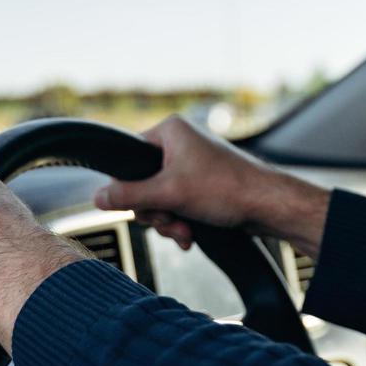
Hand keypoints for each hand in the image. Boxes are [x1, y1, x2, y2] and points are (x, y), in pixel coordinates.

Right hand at [94, 116, 330, 257]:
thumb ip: (128, 196)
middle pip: (142, 184)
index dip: (132, 188)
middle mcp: (180, 143)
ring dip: (168, 221)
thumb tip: (97, 197)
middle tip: (170, 220)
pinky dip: (180, 222)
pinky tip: (190, 235)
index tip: (145, 204)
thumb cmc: (227, 189)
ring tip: (184, 230)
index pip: (128, 159)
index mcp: (170, 130)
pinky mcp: (202, 185)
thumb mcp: (169, 194)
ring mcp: (191, 165)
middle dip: (155, 211)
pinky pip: (176, 204)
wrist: (268, 206)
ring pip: (159, 198)